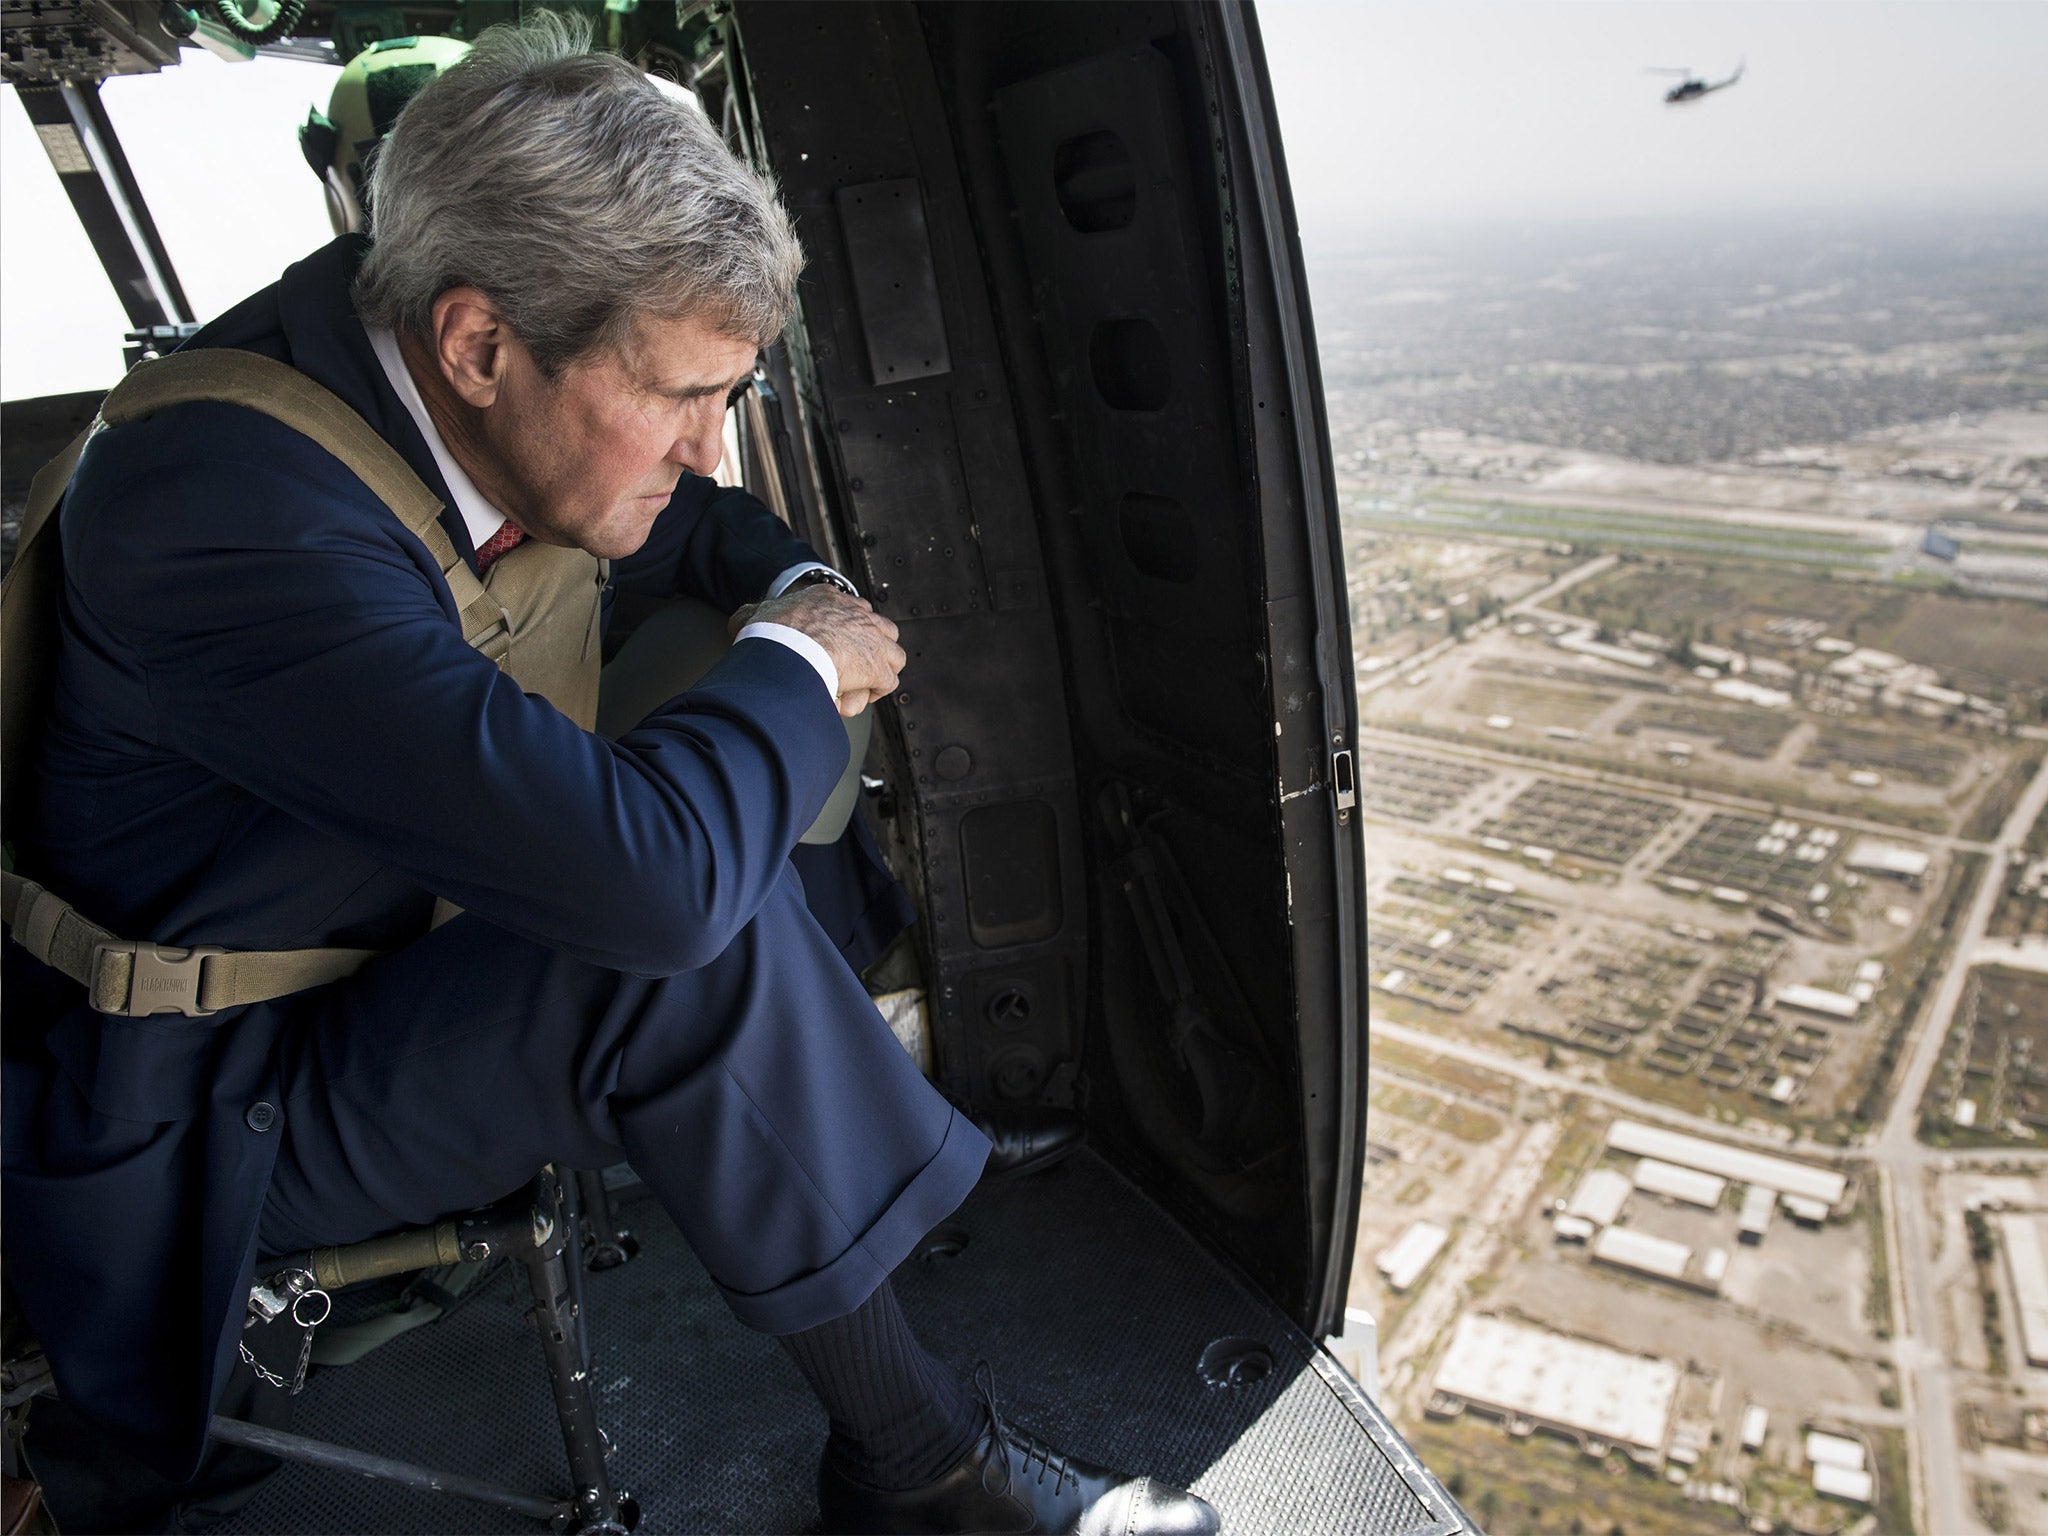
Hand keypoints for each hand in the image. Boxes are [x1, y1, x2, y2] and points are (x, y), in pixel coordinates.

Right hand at [730, 586, 903, 716]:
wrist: (786, 648)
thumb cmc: (769, 634)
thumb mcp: (751, 616)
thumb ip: (751, 615)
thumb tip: (741, 619)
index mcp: (827, 599)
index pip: (849, 610)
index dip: (842, 635)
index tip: (830, 651)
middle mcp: (855, 614)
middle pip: (876, 630)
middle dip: (865, 653)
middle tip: (844, 672)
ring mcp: (872, 638)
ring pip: (889, 656)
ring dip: (871, 675)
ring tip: (847, 688)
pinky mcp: (879, 664)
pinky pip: (885, 682)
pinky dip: (870, 693)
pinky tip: (847, 699)